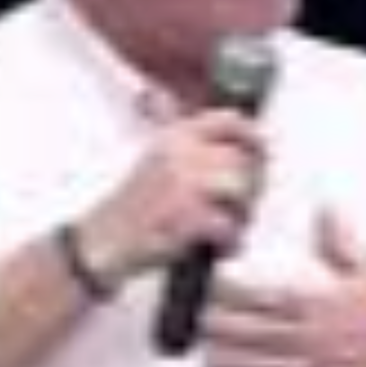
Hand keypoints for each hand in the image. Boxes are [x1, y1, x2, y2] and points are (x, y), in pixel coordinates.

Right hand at [76, 110, 265, 282]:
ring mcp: (184, 184)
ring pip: (241, 191)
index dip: (253, 136)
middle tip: (243, 206)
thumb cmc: (135, 207)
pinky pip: (230, 226)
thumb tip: (244, 145)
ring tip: (228, 227)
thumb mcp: (159, 161)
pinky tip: (218, 245)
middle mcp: (180, 153)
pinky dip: (230, 242)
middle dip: (252, 187)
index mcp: (175, 136)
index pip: (228, 120)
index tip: (262, 150)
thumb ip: (197, 150)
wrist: (104, 240)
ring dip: (243, 215)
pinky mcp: (187, 217)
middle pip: (243, 160)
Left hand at [200, 209, 365, 366]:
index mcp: (324, 305)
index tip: (208, 286)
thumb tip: (323, 211)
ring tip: (206, 360)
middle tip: (193, 324)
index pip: (264, 298)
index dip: (231, 293)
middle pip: (255, 335)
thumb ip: (342, 243)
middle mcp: (318, 340)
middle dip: (221, 330)